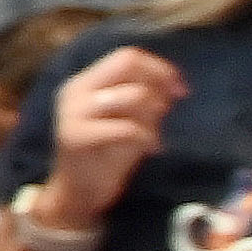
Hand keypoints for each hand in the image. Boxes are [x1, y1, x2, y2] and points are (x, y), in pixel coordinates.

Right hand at [36, 44, 184, 234]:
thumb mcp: (126, 119)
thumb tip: (173, 83)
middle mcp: (75, 92)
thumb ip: (142, 97)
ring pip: (132, 95)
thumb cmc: (105, 156)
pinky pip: (127, 128)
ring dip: (153, 115)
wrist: (77, 193)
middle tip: (169, 108)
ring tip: (153, 134)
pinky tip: (151, 149)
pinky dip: (148, 137)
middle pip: (126, 64)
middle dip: (157, 82)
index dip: (159, 68)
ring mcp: (72, 113)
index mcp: (84, 83)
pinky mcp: (76, 138)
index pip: (126, 57)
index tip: (179, 90)